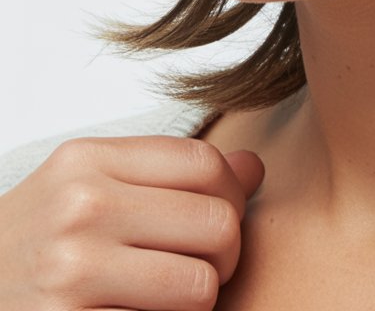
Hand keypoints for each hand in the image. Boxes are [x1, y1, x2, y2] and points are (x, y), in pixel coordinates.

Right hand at [0, 134, 264, 308]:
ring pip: (201, 286)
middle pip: (216, 222)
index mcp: (86, 161)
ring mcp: (74, 272)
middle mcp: (81, 208)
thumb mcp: (87, 188)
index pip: (205, 162)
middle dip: (224, 253)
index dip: (231, 194)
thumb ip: (168, 174)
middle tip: (199, 266)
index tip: (219, 216)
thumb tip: (254, 167)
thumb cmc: (36, 244)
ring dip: (196, 300)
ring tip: (166, 297)